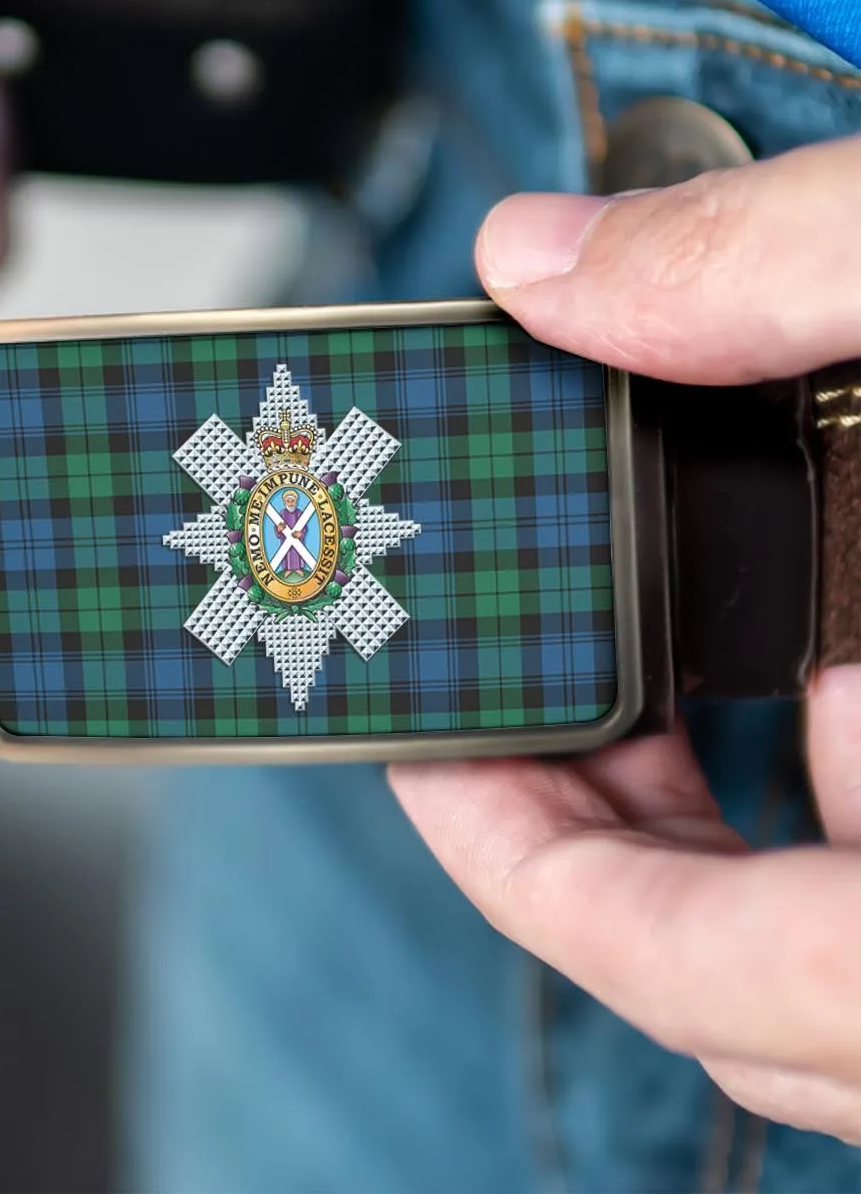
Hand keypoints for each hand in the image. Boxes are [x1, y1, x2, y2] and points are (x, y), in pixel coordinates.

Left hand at [391, 136, 860, 1142]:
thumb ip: (785, 266)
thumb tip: (546, 258)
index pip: (726, 974)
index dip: (541, 876)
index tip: (422, 756)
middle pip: (756, 982)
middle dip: (603, 832)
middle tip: (489, 697)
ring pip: (829, 950)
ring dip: (708, 819)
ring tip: (608, 677)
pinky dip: (819, 796)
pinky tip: (792, 672)